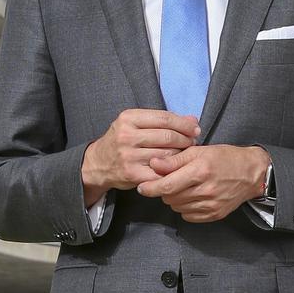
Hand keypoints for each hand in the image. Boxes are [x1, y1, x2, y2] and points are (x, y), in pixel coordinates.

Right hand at [81, 109, 199, 205]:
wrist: (98, 163)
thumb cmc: (122, 140)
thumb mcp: (135, 123)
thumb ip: (162, 120)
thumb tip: (192, 119)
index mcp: (128, 118)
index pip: (164, 118)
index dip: (184, 124)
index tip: (195, 129)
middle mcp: (127, 136)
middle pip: (167, 136)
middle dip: (185, 139)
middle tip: (192, 142)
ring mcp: (129, 156)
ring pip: (167, 154)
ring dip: (181, 155)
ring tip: (185, 154)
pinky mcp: (132, 174)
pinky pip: (161, 172)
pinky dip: (172, 170)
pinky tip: (176, 168)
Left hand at [137, 145, 269, 221]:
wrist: (251, 173)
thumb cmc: (224, 158)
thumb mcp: (199, 151)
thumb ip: (175, 159)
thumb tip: (153, 164)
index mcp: (199, 171)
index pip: (166, 186)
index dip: (150, 187)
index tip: (142, 186)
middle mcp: (205, 190)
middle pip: (170, 198)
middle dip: (164, 190)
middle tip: (169, 180)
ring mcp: (210, 205)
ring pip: (177, 207)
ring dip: (174, 198)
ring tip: (183, 186)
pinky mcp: (214, 215)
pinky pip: (188, 216)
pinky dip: (185, 207)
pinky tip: (192, 196)